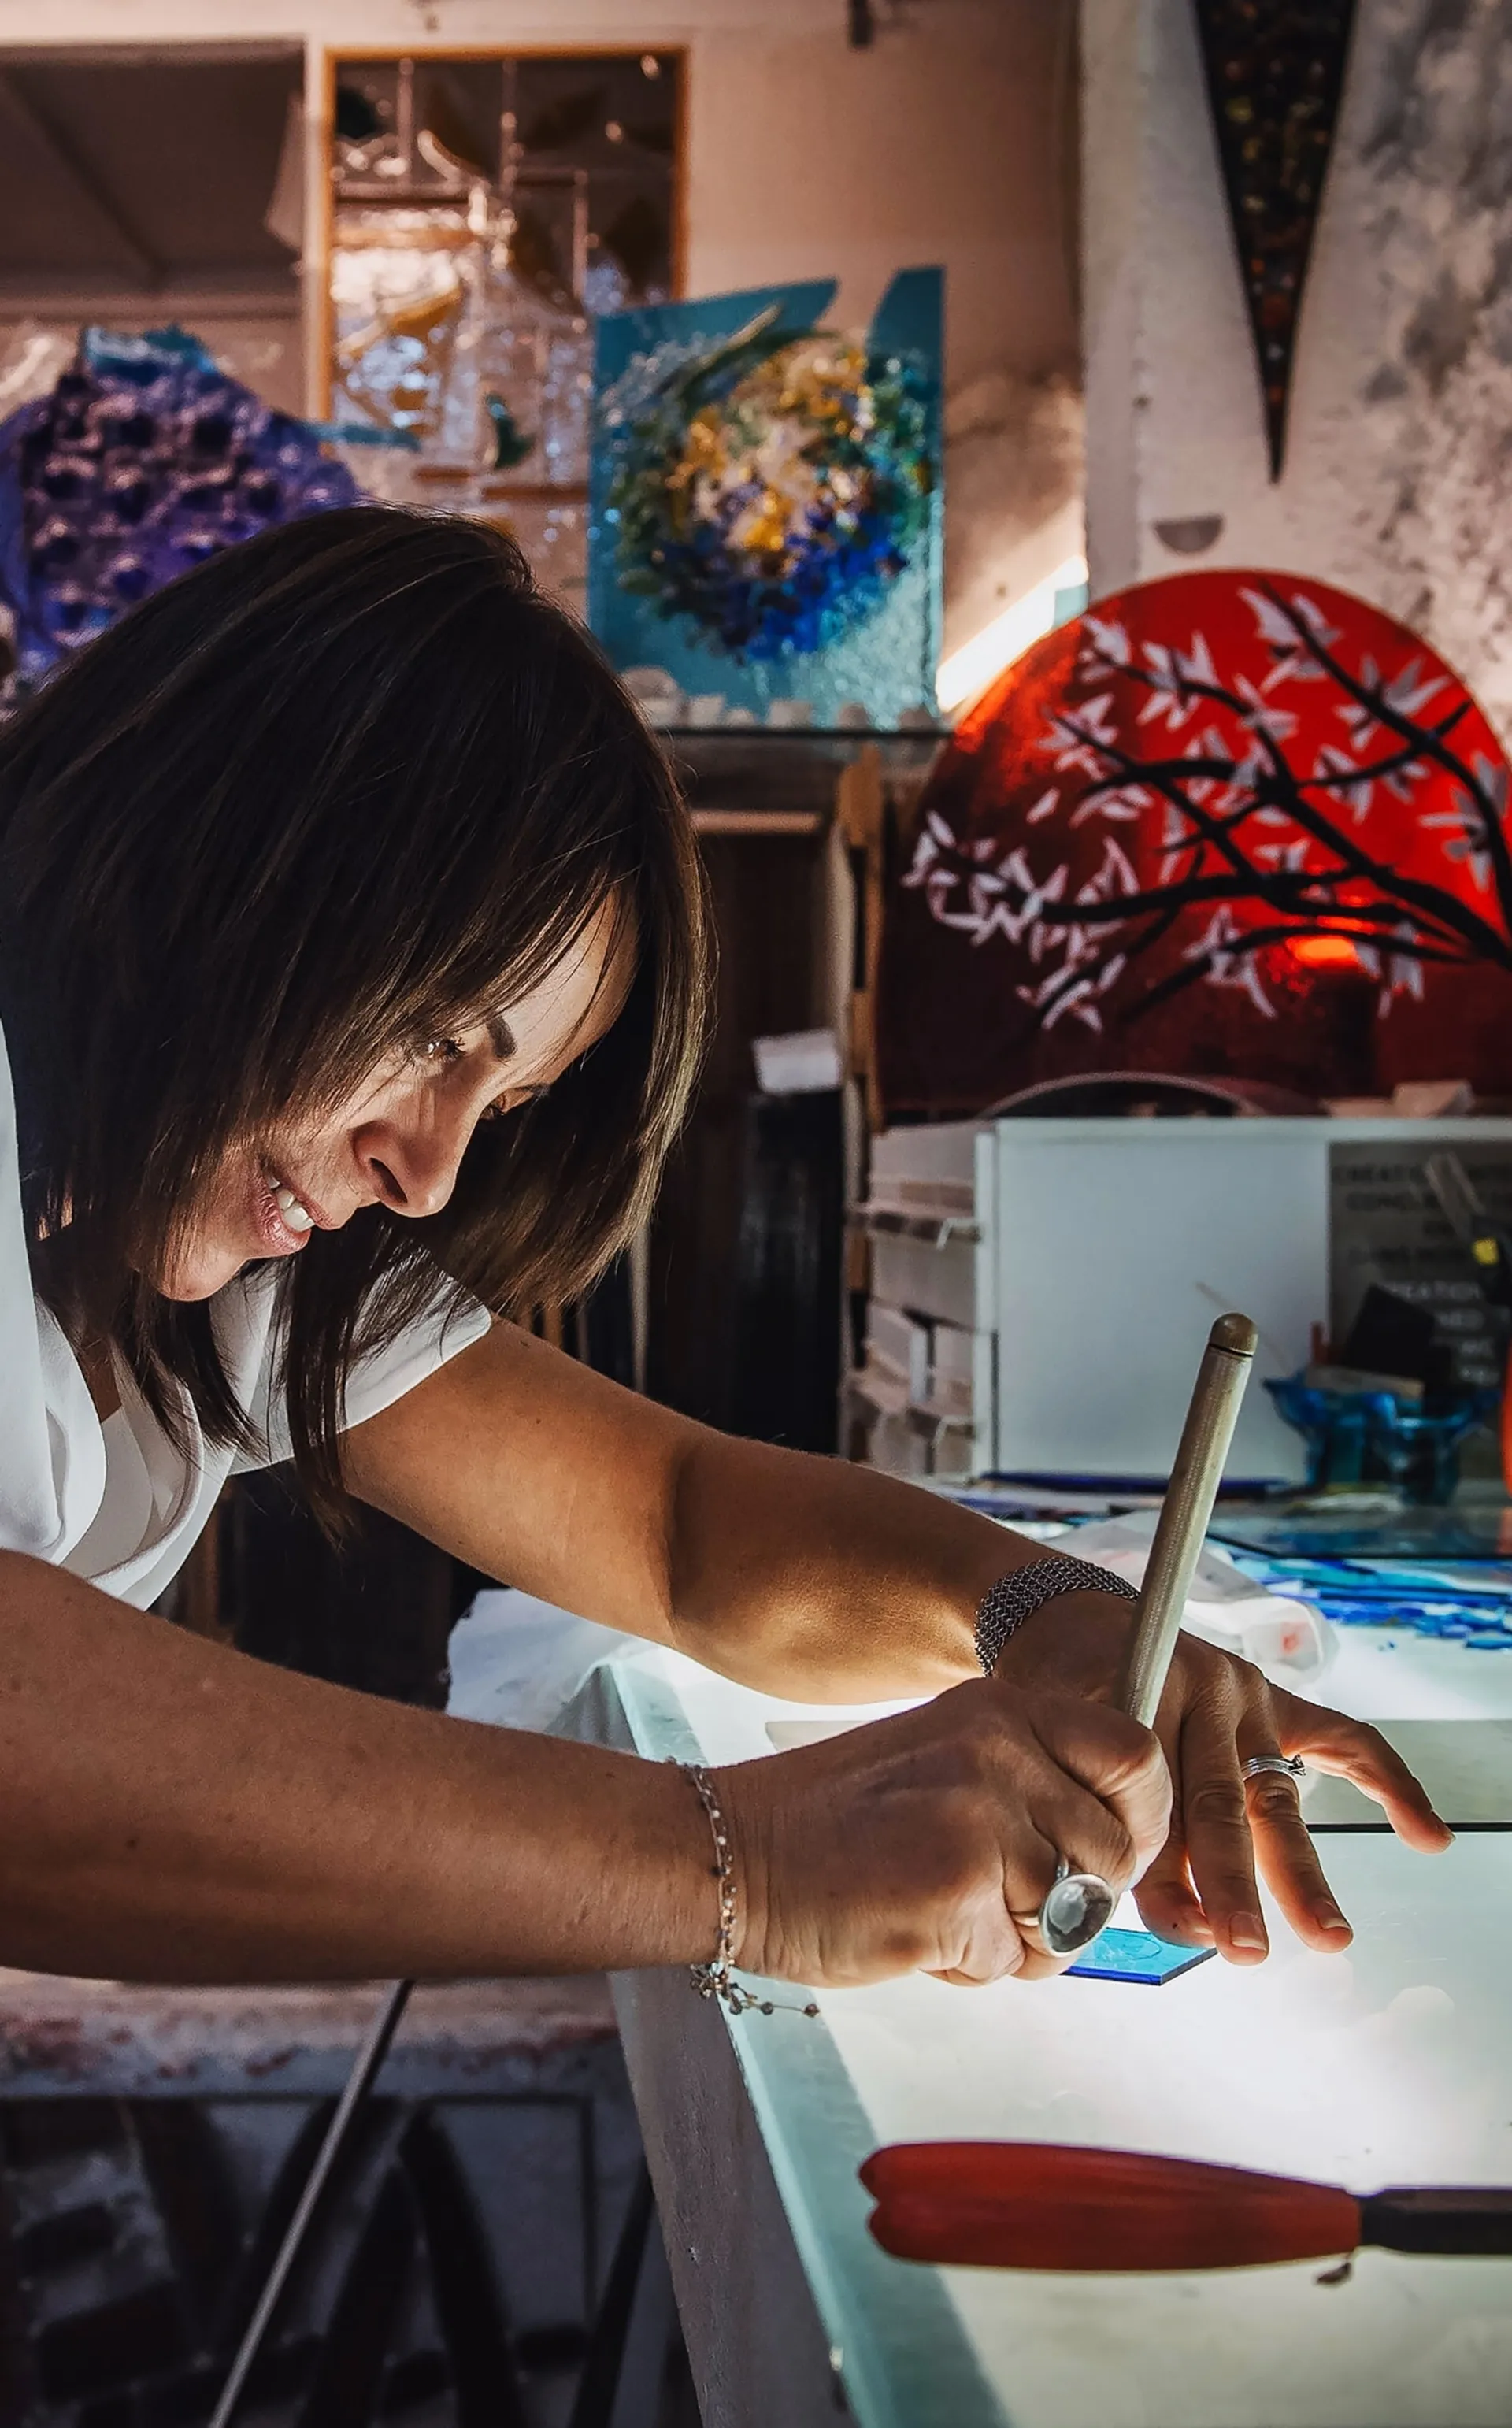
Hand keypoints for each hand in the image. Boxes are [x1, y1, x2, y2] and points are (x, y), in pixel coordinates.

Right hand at [716, 1680, 1170, 1987]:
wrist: (729, 1853)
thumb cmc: (836, 1824)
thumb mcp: (948, 1760)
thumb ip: (1032, 1786)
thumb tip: (1120, 1851)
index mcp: (1002, 1709)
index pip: (1137, 1756)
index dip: (1142, 1819)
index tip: (1110, 1854)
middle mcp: (1000, 1751)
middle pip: (1117, 1855)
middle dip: (1076, 1903)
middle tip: (1001, 1903)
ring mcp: (980, 1818)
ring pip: (1074, 1920)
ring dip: (1020, 1942)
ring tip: (945, 1912)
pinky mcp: (955, 1891)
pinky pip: (1014, 1963)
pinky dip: (970, 1968)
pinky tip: (912, 1932)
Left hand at [994, 1594, 1453, 1962]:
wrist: (1068, 1620)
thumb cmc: (1057, 1695)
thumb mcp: (1061, 1747)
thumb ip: (1108, 1823)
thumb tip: (1168, 1921)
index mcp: (1136, 1697)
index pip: (1156, 1799)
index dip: (1162, 1868)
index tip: (1176, 1928)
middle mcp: (1201, 1692)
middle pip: (1219, 1801)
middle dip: (1234, 1884)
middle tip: (1245, 1949)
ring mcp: (1245, 1695)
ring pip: (1275, 1792)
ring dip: (1301, 1872)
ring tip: (1329, 1936)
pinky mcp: (1275, 1701)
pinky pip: (1344, 1739)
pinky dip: (1389, 1784)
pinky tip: (1425, 1833)